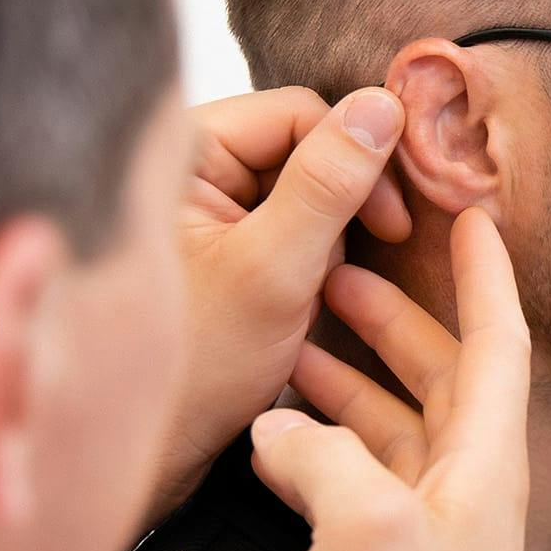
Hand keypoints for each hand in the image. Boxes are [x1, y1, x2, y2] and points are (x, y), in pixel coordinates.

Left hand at [148, 86, 409, 527]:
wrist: (157, 446)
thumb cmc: (199, 366)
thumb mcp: (276, 270)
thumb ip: (329, 183)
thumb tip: (384, 103)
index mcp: (182, 151)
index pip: (300, 113)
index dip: (360, 159)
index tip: (393, 225)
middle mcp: (188, 165)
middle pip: (305, 144)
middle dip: (347, 200)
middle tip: (374, 255)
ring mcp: (206, 204)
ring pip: (306, 186)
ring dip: (335, 233)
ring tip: (327, 288)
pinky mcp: (224, 240)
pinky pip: (293, 221)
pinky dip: (318, 255)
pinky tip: (315, 297)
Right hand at [249, 208, 550, 550]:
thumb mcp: (363, 529)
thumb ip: (321, 456)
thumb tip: (282, 427)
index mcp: (486, 461)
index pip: (498, 341)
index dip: (485, 275)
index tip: (472, 215)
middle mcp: (469, 484)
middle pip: (441, 373)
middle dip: (398, 316)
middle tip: (343, 265)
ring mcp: (432, 524)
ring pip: (397, 423)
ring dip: (354, 376)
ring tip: (297, 334)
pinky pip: (364, 476)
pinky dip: (327, 441)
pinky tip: (278, 427)